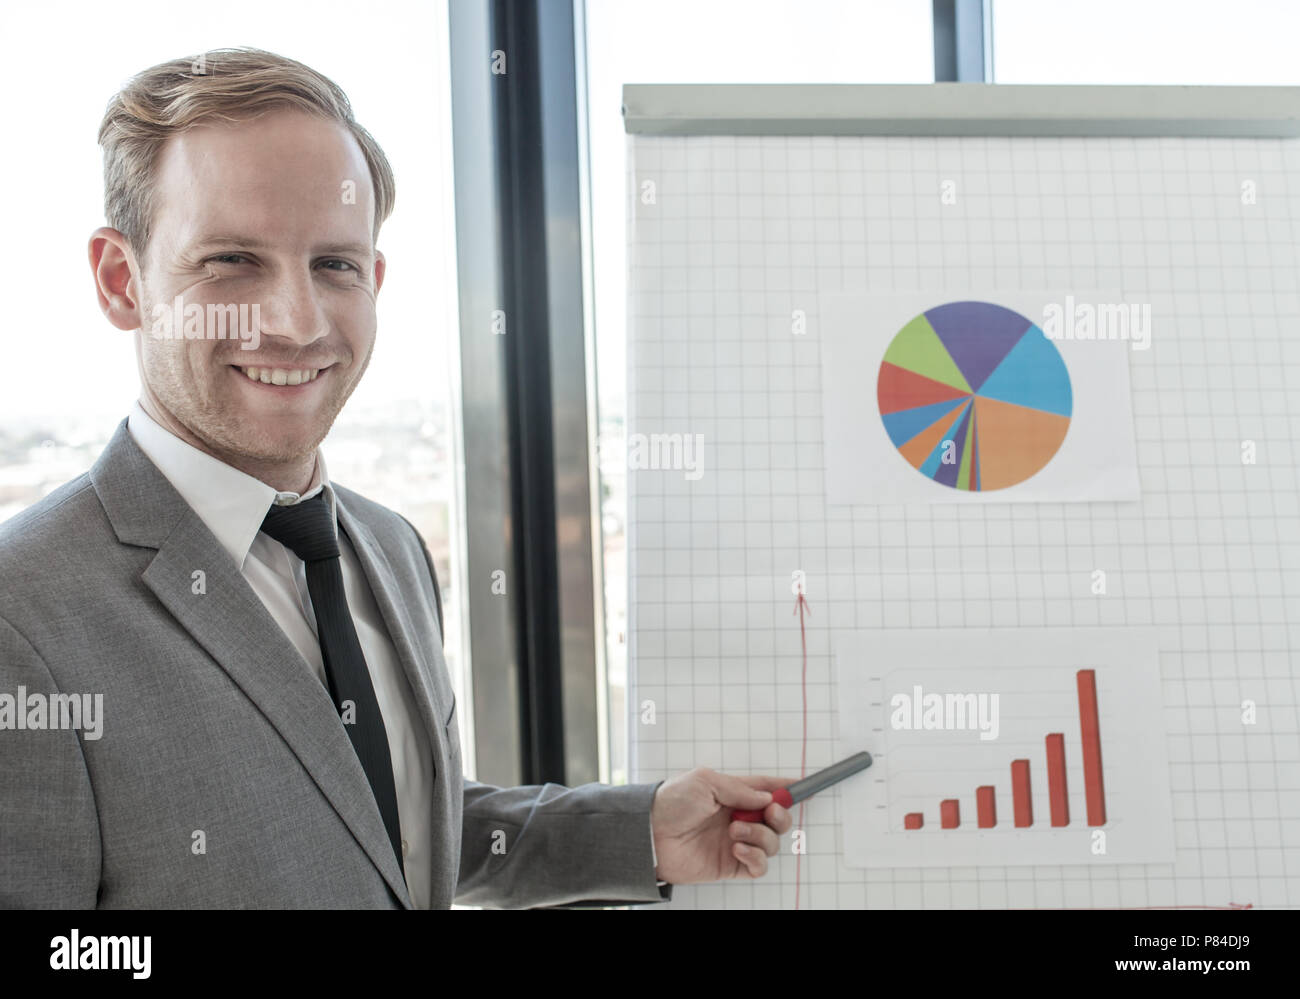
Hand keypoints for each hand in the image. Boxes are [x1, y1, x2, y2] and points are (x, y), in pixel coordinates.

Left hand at [650, 767, 793, 883]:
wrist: (649, 834)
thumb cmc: (671, 802)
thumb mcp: (706, 781)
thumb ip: (740, 789)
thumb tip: (767, 798)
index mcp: (732, 794)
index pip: (766, 790)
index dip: (785, 788)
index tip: (803, 785)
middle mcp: (738, 818)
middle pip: (777, 819)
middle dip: (781, 816)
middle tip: (769, 813)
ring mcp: (736, 842)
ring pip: (771, 843)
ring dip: (760, 835)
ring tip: (734, 831)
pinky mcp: (730, 865)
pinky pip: (759, 866)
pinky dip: (755, 857)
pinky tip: (737, 848)